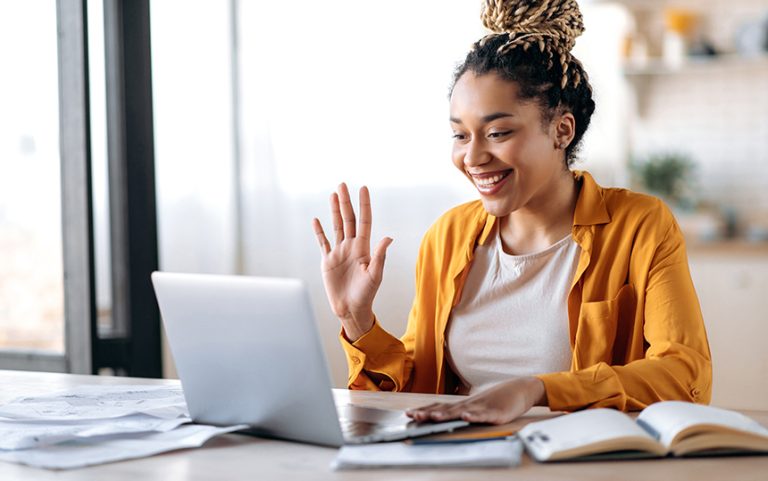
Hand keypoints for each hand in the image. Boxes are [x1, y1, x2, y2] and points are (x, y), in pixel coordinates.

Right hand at [312, 183, 392, 341]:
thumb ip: (380, 255)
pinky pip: (323, 242)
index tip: (363, 188)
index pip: (364, 221)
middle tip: (343, 184)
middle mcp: (351, 246)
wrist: (351, 309)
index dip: (364, 205)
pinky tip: (316, 220)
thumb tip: (389, 237)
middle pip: (348, 219)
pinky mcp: (328, 261)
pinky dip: (319, 231)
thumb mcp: (375, 275)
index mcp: (364, 248)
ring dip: (334, 210)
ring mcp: (339, 252)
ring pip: (336, 226)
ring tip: (333, 194)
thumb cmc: (366, 294)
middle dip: (346, 202)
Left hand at [406, 377, 546, 424]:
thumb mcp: (476, 406)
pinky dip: (475, 416)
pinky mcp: (496, 412)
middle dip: (429, 413)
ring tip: (434, 417)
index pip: (440, 407)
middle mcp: (470, 404)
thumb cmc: (496, 400)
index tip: (409, 414)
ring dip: (447, 414)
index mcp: (464, 404)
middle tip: (413, 416)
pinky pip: (484, 415)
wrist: (519, 389)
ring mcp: (482, 407)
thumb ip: (462, 411)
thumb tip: (444, 416)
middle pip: (446, 409)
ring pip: (462, 411)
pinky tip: (467, 417)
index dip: (425, 410)